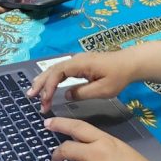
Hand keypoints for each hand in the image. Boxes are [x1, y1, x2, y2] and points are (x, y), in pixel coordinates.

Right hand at [28, 42, 160, 111]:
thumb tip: (65, 94)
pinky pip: (62, 70)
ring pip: (55, 69)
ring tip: (33, 92)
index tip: (44, 101)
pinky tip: (48, 86)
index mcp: (80, 64)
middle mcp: (75, 59)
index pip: (57, 73)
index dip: (48, 87)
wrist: (130, 63)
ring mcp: (77, 61)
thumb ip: (82, 92)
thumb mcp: (102, 89)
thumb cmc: (118, 76)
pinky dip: (52, 78)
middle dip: (40, 83)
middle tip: (30, 97)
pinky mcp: (80, 64)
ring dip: (44, 80)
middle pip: (52, 69)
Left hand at [47, 117, 160, 160]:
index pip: (78, 127)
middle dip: (57, 154)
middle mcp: (95, 156)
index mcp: (105, 142)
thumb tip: (85, 146)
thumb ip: (103, 145)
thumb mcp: (122, 150)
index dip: (60, 124)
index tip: (48, 123)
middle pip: (66, 149)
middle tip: (54, 158)